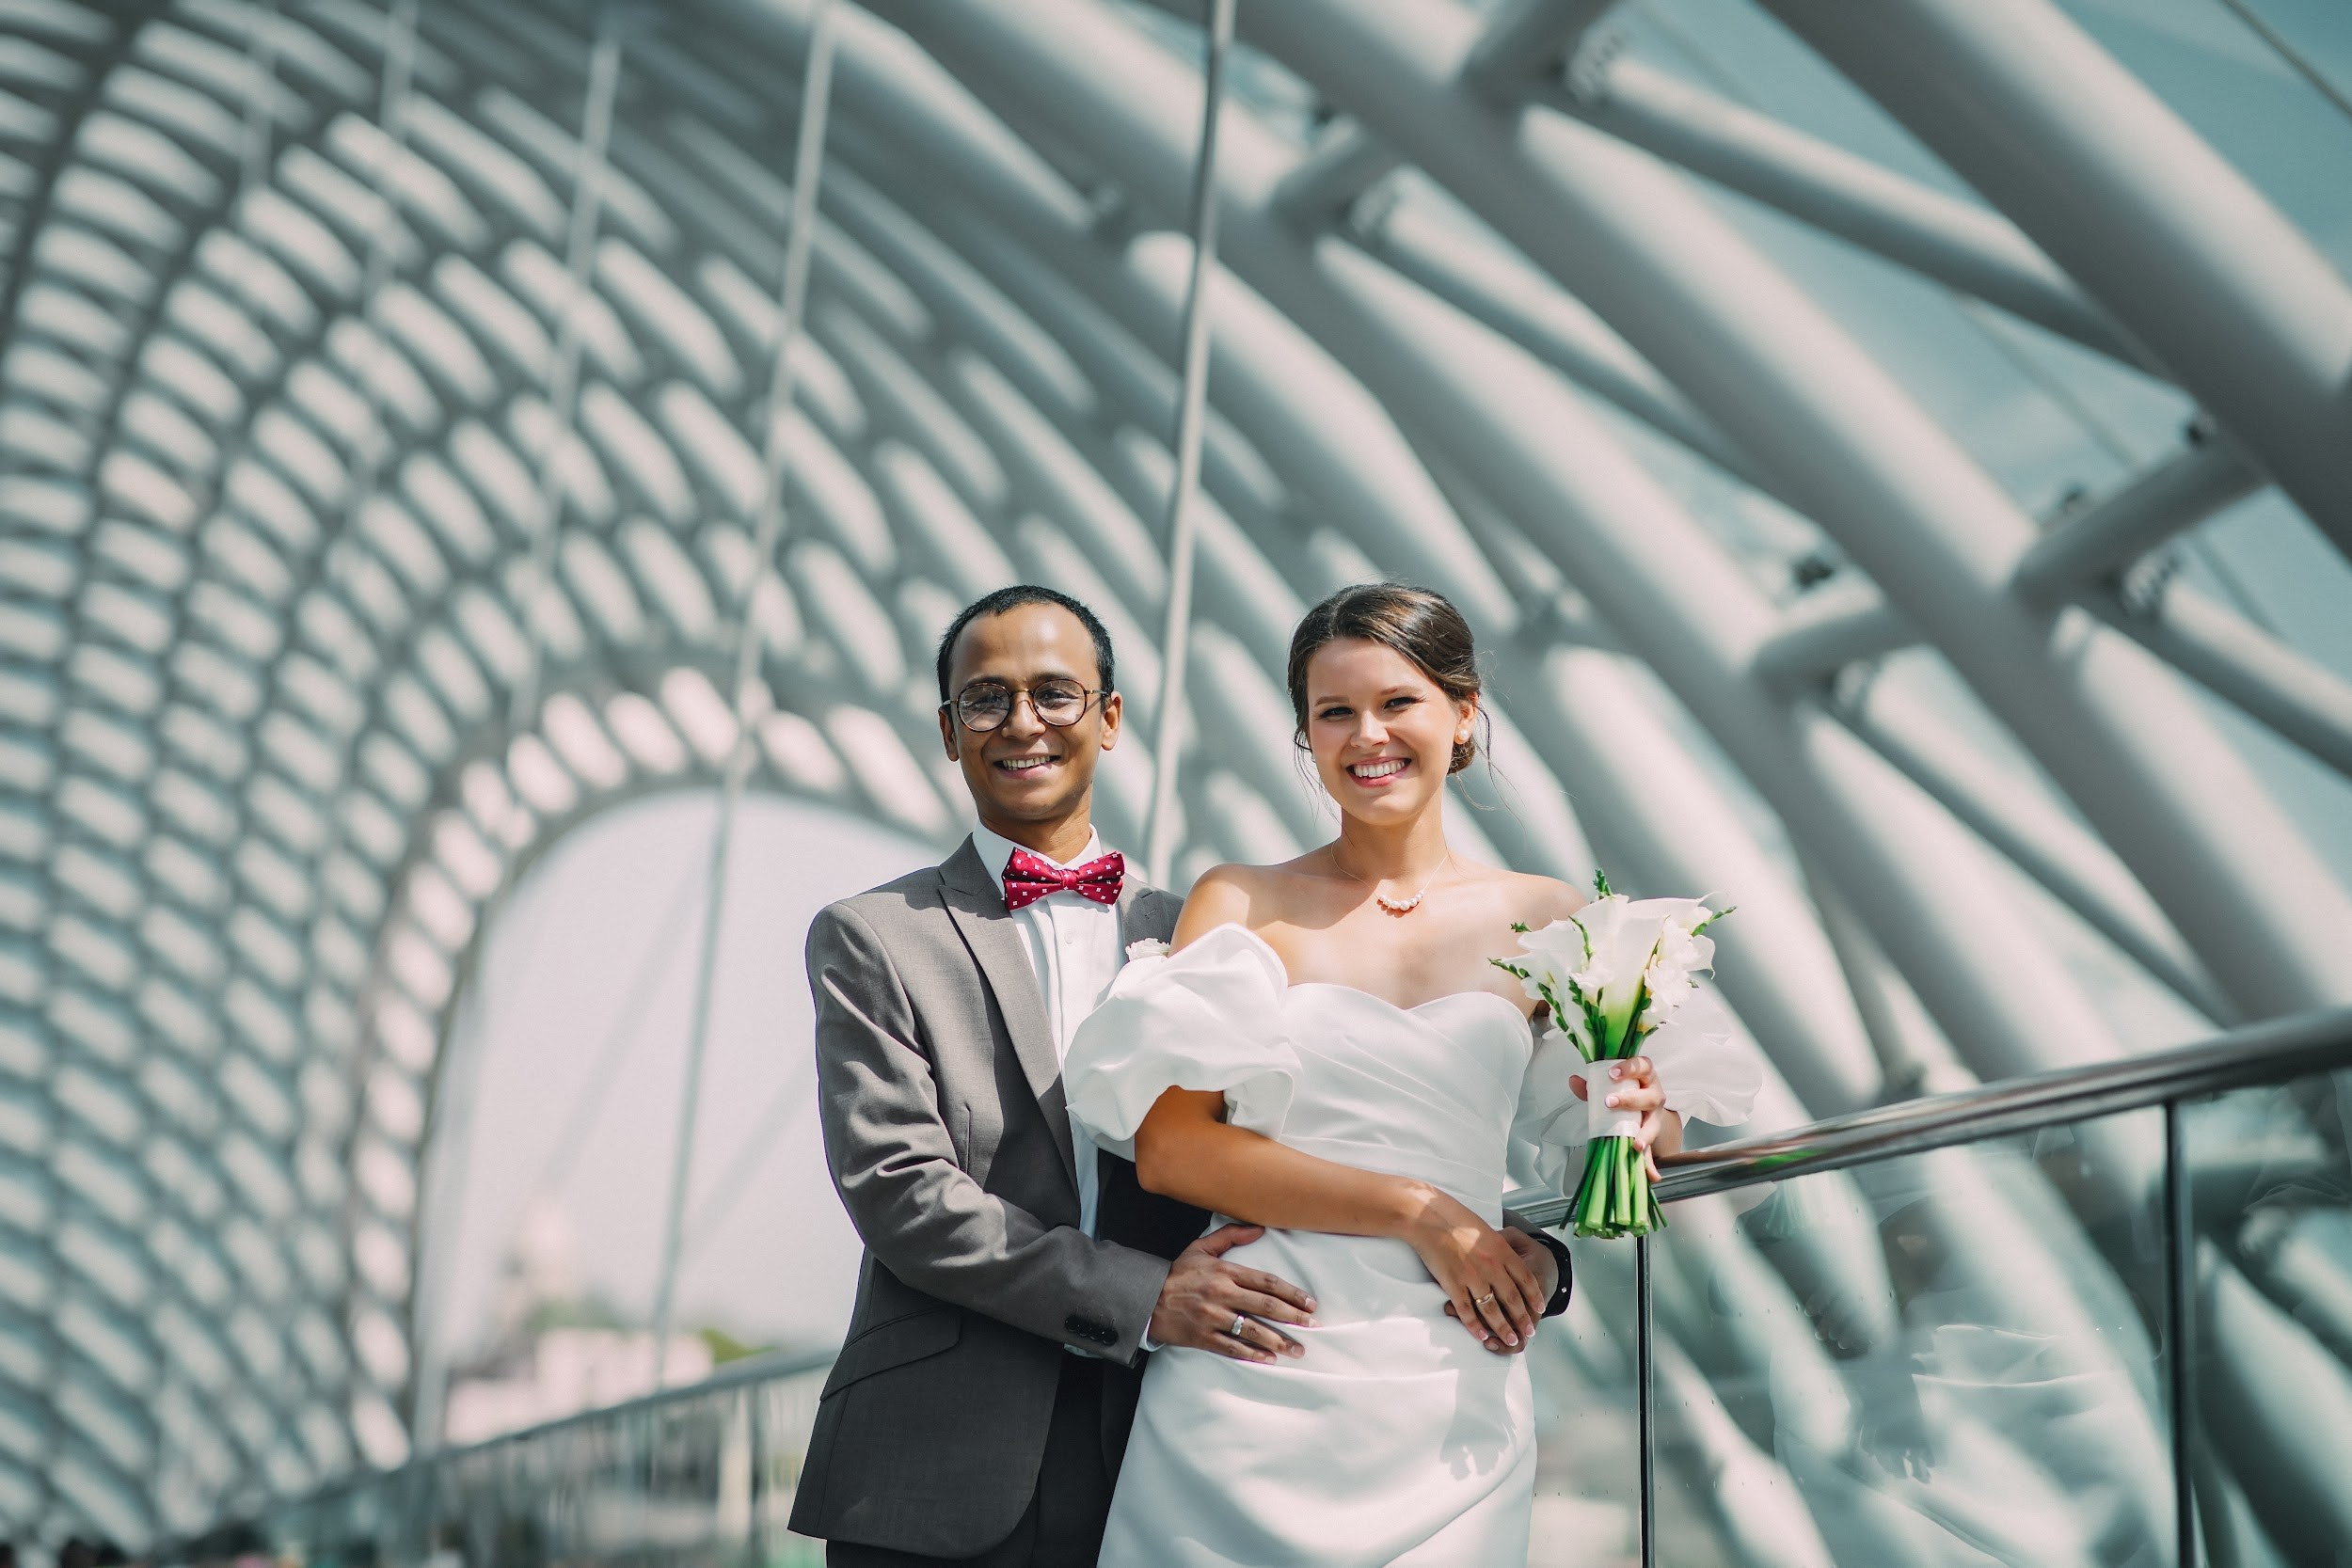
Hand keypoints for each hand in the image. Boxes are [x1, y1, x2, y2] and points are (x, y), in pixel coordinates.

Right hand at [1147, 1224, 1316, 1363]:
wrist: (1146, 1298)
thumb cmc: (1177, 1273)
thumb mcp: (1200, 1248)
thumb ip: (1231, 1236)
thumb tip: (1259, 1228)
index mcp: (1225, 1271)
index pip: (1266, 1281)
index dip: (1292, 1292)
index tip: (1310, 1302)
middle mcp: (1222, 1293)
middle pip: (1266, 1306)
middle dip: (1293, 1317)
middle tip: (1313, 1325)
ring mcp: (1213, 1317)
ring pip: (1253, 1330)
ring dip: (1279, 1341)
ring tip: (1298, 1349)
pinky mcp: (1203, 1337)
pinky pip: (1233, 1348)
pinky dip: (1253, 1354)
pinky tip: (1270, 1359)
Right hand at [1399, 1185, 1544, 1351]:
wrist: (1428, 1217)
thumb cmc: (1453, 1218)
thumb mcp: (1486, 1229)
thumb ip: (1498, 1246)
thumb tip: (1506, 1259)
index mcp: (1501, 1250)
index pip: (1525, 1278)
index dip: (1534, 1296)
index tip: (1539, 1308)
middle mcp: (1491, 1266)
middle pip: (1512, 1298)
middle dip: (1523, 1318)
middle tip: (1529, 1331)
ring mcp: (1472, 1277)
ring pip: (1492, 1309)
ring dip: (1503, 1327)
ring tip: (1511, 1339)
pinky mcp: (1453, 1284)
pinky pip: (1466, 1310)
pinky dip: (1474, 1326)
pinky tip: (1481, 1335)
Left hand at [1571, 1056, 1681, 1180]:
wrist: (1642, 1106)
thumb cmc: (1625, 1090)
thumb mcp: (1608, 1086)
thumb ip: (1591, 1085)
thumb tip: (1573, 1080)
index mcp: (1645, 1076)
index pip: (1642, 1065)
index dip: (1629, 1068)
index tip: (1612, 1073)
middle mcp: (1654, 1094)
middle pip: (1650, 1096)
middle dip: (1631, 1100)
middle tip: (1610, 1103)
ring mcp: (1656, 1116)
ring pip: (1653, 1124)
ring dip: (1644, 1135)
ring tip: (1635, 1145)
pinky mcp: (1652, 1135)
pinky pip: (1653, 1150)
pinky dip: (1651, 1164)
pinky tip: (1651, 1175)